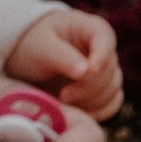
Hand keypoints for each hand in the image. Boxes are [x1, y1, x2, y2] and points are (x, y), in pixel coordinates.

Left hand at [8, 6, 122, 120]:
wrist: (28, 59)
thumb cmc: (34, 44)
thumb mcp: (42, 46)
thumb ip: (63, 57)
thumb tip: (87, 72)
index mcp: (93, 29)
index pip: (106, 41)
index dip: (100, 58)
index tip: (88, 73)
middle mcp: (105, 50)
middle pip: (109, 73)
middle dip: (87, 87)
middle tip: (63, 95)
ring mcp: (108, 72)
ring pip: (113, 92)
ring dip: (90, 102)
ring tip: (63, 101)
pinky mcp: (104, 91)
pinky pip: (111, 105)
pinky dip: (95, 112)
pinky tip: (75, 111)